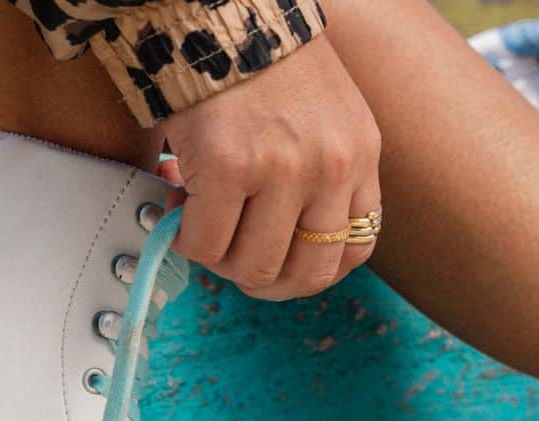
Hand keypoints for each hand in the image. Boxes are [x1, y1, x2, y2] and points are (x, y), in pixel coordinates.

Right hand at [157, 36, 380, 300]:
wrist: (219, 6)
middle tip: (231, 254)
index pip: (354, 250)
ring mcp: (283, 170)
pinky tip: (179, 205)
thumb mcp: (326, 113)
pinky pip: (205, 242)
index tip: (278, 260)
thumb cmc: (262, 57)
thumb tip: (278, 240)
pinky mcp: (231, 167)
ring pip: (253, 266)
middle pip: (304, 273)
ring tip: (202, 225)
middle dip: (262, 276)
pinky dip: (186, 237)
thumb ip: (321, 171)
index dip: (309, 269)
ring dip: (221, 259)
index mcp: (359, 155)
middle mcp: (331, 167)